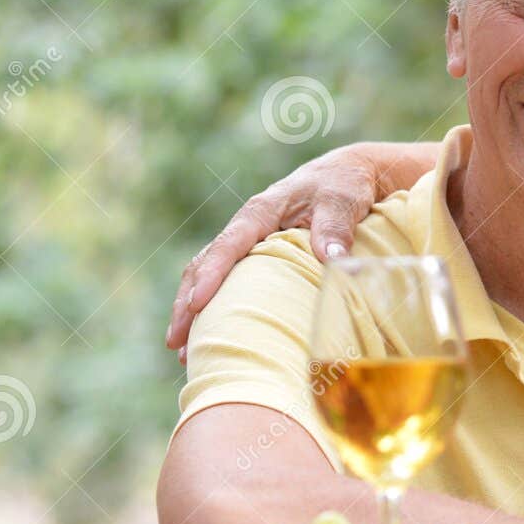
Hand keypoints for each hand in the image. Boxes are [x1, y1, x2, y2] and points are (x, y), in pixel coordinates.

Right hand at [164, 143, 381, 358]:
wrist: (346, 172)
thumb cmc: (342, 185)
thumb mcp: (341, 200)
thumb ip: (335, 227)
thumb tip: (331, 258)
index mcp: (261, 212)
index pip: (228, 245)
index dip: (212, 275)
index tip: (198, 305)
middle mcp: (246, 227)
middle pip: (204, 264)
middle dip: (186, 304)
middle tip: (177, 343)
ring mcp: (248, 242)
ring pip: (207, 275)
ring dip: (191, 312)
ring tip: (182, 351)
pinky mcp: (256, 254)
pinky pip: (226, 280)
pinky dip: (213, 306)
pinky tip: (208, 335)